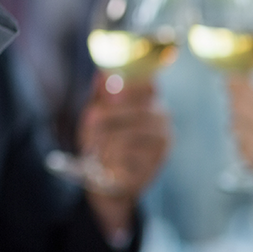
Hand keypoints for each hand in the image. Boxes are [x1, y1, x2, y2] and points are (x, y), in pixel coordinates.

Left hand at [77, 74, 170, 236]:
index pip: (148, 84)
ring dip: (105, 140)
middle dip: (107, 115)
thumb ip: (100, 95)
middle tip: (90, 120)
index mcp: (149, 99)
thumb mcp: (95, 115)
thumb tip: (102, 73)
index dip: (129, 87)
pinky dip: (110, 158)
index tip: (110, 94)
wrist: (105, 178)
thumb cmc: (101, 141)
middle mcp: (162, 117)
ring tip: (95, 148)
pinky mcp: (156, 162)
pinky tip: (107, 163)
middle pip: (137, 109)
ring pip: (129, 134)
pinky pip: (127, 155)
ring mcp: (163, 140)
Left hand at [228, 77, 252, 206]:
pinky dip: (244, 143)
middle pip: (235, 107)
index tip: (229, 81)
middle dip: (236, 104)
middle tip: (243, 107)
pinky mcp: (250, 158)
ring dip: (240, 125)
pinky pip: (238, 144)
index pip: (245, 92)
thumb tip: (246, 89)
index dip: (234, 86)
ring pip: (234, 126)